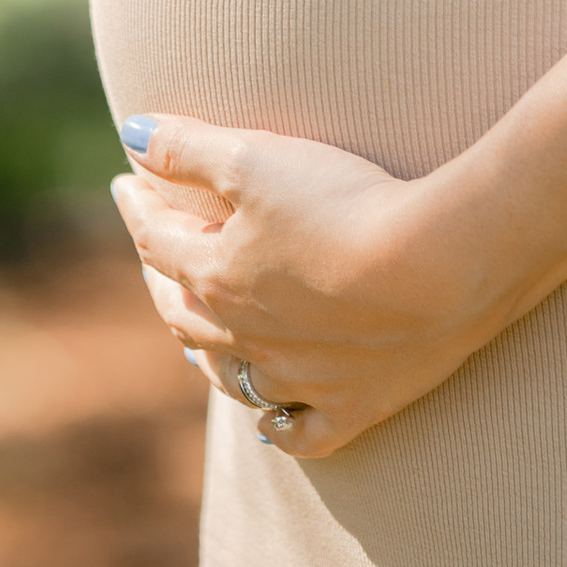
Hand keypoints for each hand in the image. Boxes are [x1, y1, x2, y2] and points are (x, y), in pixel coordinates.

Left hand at [112, 115, 518, 459]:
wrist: (440, 268)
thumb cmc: (344, 203)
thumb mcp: (256, 157)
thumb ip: (190, 147)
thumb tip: (131, 135)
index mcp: (216, 278)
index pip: (157, 242)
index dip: (138, 207)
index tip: (126, 181)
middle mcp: (245, 338)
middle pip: (184, 312)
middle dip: (162, 277)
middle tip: (156, 252)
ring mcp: (298, 380)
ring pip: (232, 375)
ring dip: (207, 353)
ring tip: (195, 336)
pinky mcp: (353, 407)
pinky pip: (301, 431)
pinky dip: (279, 424)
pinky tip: (271, 419)